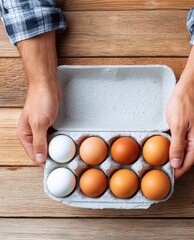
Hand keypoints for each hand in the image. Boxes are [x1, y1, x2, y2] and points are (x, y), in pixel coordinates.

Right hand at [16, 31, 58, 166]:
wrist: (47, 83)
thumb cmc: (40, 100)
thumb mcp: (40, 124)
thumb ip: (39, 142)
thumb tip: (39, 159)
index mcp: (24, 135)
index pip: (34, 155)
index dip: (44, 163)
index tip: (56, 169)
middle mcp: (31, 133)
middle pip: (42, 150)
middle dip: (52, 156)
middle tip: (65, 164)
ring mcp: (41, 128)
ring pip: (50, 143)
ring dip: (58, 148)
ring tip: (69, 156)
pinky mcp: (50, 123)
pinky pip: (56, 135)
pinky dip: (61, 139)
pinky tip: (69, 143)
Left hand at [166, 80, 193, 178]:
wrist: (191, 87)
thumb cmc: (184, 103)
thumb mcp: (177, 126)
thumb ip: (177, 147)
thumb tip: (175, 164)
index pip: (186, 165)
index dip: (174, 172)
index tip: (162, 177)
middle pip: (186, 160)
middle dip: (173, 165)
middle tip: (157, 169)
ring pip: (185, 153)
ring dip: (173, 156)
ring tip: (159, 160)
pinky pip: (184, 145)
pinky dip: (175, 148)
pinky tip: (165, 147)